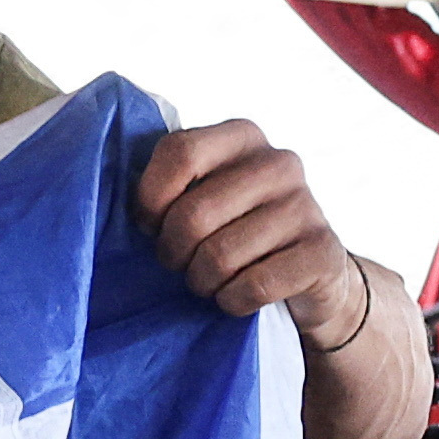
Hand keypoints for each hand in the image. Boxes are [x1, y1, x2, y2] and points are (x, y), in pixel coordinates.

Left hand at [132, 121, 365, 335]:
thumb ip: (170, 180)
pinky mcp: (323, 252)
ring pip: (220, 257)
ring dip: (202, 282)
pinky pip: (252, 286)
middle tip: (180, 262)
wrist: (310, 273)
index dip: (151, 200)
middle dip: (173, 253)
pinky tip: (238, 296)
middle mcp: (280, 163)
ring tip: (209, 280)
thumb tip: (115, 196)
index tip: (151, 225)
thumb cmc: (235, 229)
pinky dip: (232, 301)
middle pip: (193, 214)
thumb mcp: (205, 192)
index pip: (179, 153)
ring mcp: (307, 206)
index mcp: (243, 136)